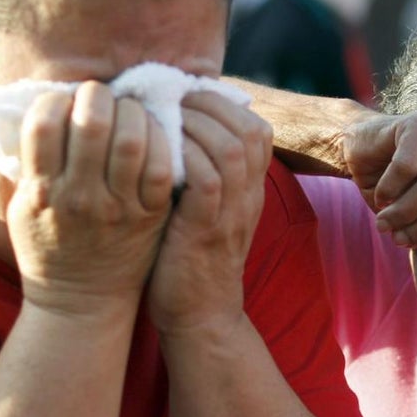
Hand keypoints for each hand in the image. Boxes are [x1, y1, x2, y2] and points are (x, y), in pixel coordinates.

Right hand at [8, 82, 174, 317]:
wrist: (81, 300)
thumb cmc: (48, 246)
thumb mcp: (23, 206)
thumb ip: (32, 163)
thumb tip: (45, 106)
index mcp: (43, 191)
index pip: (44, 123)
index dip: (56, 100)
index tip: (64, 102)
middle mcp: (80, 197)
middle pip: (93, 123)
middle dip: (97, 96)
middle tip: (101, 97)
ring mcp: (119, 207)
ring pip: (132, 138)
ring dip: (132, 111)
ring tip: (128, 111)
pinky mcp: (151, 214)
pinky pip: (162, 165)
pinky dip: (161, 139)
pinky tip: (152, 134)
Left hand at [147, 90, 271, 336]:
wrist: (200, 317)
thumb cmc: (189, 258)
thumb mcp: (205, 210)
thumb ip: (201, 173)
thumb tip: (171, 127)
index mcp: (250, 190)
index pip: (257, 129)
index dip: (223, 105)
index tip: (186, 98)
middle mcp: (248, 197)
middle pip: (248, 130)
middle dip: (207, 106)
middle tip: (170, 101)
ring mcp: (232, 213)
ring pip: (230, 148)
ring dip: (193, 125)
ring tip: (162, 120)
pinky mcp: (208, 230)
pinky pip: (208, 179)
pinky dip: (184, 157)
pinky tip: (158, 153)